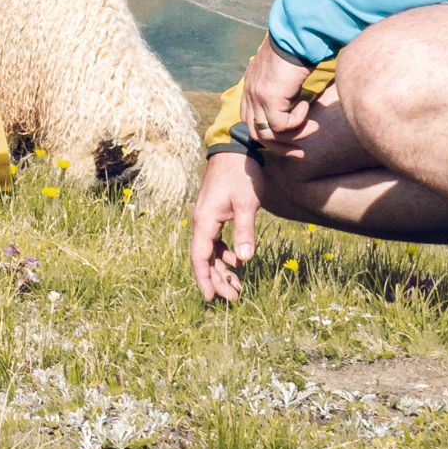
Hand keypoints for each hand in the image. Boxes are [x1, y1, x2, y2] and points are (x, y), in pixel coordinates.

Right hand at [188, 147, 261, 303]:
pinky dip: (225, 254)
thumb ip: (245, 232)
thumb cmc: (241, 175)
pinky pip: (216, 241)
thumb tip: (245, 260)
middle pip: (204, 258)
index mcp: (205, 221)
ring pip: (210, 251)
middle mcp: (201, 222)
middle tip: (233, 297)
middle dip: (217, 279)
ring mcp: (207, 218)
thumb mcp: (247, 204)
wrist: (235, 149)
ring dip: (222, 269)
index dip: (205, 279)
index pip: (200, 257)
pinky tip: (238, 261)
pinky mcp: (215, 214)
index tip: (211, 298)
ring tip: (237, 285)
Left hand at [237, 40, 313, 139]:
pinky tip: (307, 106)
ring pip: (268, 133)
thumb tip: (296, 102)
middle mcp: (250, 92)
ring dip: (293, 136)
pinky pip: (281, 125)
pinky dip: (297, 121)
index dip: (268, 133)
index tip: (288, 140)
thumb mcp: (286, 73)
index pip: (250, 119)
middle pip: (255, 133)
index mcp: (251, 86)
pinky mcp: (269, 97)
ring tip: (313, 127)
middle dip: (279, 147)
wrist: (298, 35)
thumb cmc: (297, 49)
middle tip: (300, 152)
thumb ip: (284, 88)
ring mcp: (257, 96)